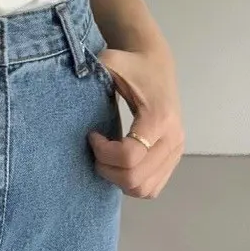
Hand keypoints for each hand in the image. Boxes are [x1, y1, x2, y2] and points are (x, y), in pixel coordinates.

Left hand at [88, 45, 185, 199]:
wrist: (157, 65)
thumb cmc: (131, 65)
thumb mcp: (110, 61)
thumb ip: (91, 71)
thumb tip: (73, 84)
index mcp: (159, 118)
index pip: (129, 156)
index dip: (103, 152)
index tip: (92, 135)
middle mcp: (173, 139)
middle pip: (135, 179)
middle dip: (107, 169)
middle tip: (97, 150)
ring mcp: (176, 152)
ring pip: (144, 189)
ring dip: (119, 180)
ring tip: (108, 158)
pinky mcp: (174, 158)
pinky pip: (152, 188)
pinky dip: (132, 183)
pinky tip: (120, 164)